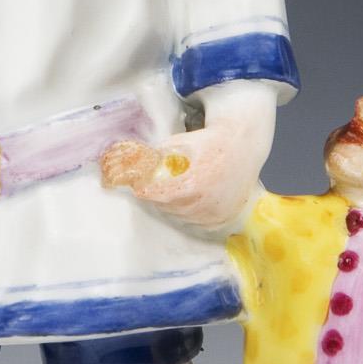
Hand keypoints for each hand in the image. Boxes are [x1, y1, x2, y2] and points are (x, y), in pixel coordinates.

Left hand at [99, 118, 259, 230]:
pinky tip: (191, 196)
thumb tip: (120, 165)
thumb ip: (149, 156)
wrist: (241, 146)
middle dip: (157, 196)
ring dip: (172, 205)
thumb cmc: (206, 142)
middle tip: (157, 184)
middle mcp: (204, 202)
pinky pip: (195, 221)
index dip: (144, 189)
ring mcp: (213, 213)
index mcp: (192, 183)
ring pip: (179, 215)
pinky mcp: (220, 218)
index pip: (155, 195)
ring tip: (178, 187)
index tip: (138, 185)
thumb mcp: (175, 143)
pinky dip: (188, 211)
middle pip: (165, 206)